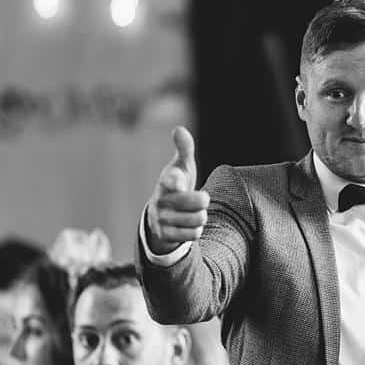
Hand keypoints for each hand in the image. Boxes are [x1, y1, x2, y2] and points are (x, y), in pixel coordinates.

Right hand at [145, 126, 210, 255]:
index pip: (171, 180)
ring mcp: (161, 219)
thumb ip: (184, 148)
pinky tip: (188, 225)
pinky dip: (195, 230)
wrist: (161, 215)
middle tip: (199, 199)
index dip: (176, 181)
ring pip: (198, 219)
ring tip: (192, 212)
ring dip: (201, 217)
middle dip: (204, 200)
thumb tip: (179, 129)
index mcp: (166, 181)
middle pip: (198, 202)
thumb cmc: (177, 185)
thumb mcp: (182, 166)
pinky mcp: (164, 236)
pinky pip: (193, 235)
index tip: (180, 183)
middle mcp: (160, 200)